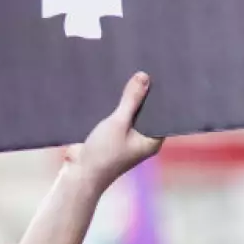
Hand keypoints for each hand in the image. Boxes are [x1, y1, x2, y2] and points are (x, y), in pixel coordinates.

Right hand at [61, 73, 162, 189]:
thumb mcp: (118, 122)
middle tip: (145, 69)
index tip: (162, 75)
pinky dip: (117, 107)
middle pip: (147, 112)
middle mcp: (143, 140)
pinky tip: (113, 90)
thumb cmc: (103, 154)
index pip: (163, 114)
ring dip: (129, 100)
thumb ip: (131, 100)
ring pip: (132, 114)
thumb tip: (144, 77)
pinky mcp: (114, 137)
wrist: (80, 174)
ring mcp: (128, 139)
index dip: (162, 96)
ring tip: (130, 74)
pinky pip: (119, 117)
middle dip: (144, 95)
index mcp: (152, 141)